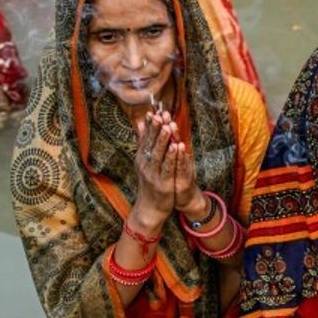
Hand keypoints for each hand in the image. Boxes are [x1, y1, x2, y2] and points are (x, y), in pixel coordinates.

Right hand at [132, 108, 177, 224]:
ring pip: (158, 154)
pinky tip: (176, 146)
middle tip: (160, 114)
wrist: (150, 207)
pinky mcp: (162, 183)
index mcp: (142, 157)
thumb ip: (145, 142)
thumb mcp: (145, 161)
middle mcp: (145, 164)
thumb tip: (141, 122)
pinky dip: (171, 156)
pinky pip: (167, 167)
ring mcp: (152, 173)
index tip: (153, 110)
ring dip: (163, 140)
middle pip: (151, 143)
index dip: (150, 124)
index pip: (146, 137)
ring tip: (167, 126)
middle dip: (156, 128)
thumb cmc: (150, 182)